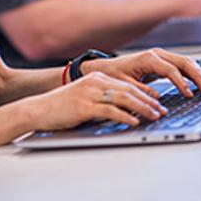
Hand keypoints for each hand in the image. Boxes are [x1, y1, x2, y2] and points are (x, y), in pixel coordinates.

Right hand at [24, 72, 167, 131]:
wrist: (38, 109)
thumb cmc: (61, 106)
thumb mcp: (85, 97)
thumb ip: (103, 99)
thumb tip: (125, 110)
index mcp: (97, 78)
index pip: (127, 84)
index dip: (145, 93)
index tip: (157, 103)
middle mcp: (95, 82)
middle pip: (128, 90)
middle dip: (148, 101)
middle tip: (161, 111)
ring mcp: (89, 93)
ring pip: (123, 99)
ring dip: (142, 108)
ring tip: (154, 116)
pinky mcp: (84, 106)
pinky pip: (110, 111)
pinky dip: (125, 116)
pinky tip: (134, 122)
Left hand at [81, 48, 200, 97]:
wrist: (107, 68)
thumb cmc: (115, 75)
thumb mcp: (125, 85)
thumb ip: (141, 91)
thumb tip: (157, 98)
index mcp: (148, 59)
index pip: (171, 70)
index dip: (182, 83)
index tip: (189, 94)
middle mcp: (156, 54)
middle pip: (183, 62)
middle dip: (197, 75)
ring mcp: (160, 57)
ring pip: (185, 62)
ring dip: (197, 73)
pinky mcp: (162, 62)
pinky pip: (181, 66)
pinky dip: (191, 74)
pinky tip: (198, 84)